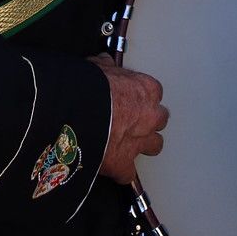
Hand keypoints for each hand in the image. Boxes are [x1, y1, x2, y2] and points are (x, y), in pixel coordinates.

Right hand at [93, 55, 167, 186]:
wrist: (76, 112)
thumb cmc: (88, 87)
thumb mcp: (98, 67)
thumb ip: (107, 68)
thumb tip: (104, 63)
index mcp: (146, 90)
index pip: (153, 93)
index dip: (140, 98)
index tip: (130, 99)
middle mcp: (150, 116)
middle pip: (160, 119)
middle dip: (148, 121)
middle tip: (130, 121)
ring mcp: (140, 141)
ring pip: (155, 145)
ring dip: (143, 145)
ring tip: (127, 144)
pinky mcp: (125, 164)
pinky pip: (128, 173)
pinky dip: (120, 172)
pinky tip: (111, 169)